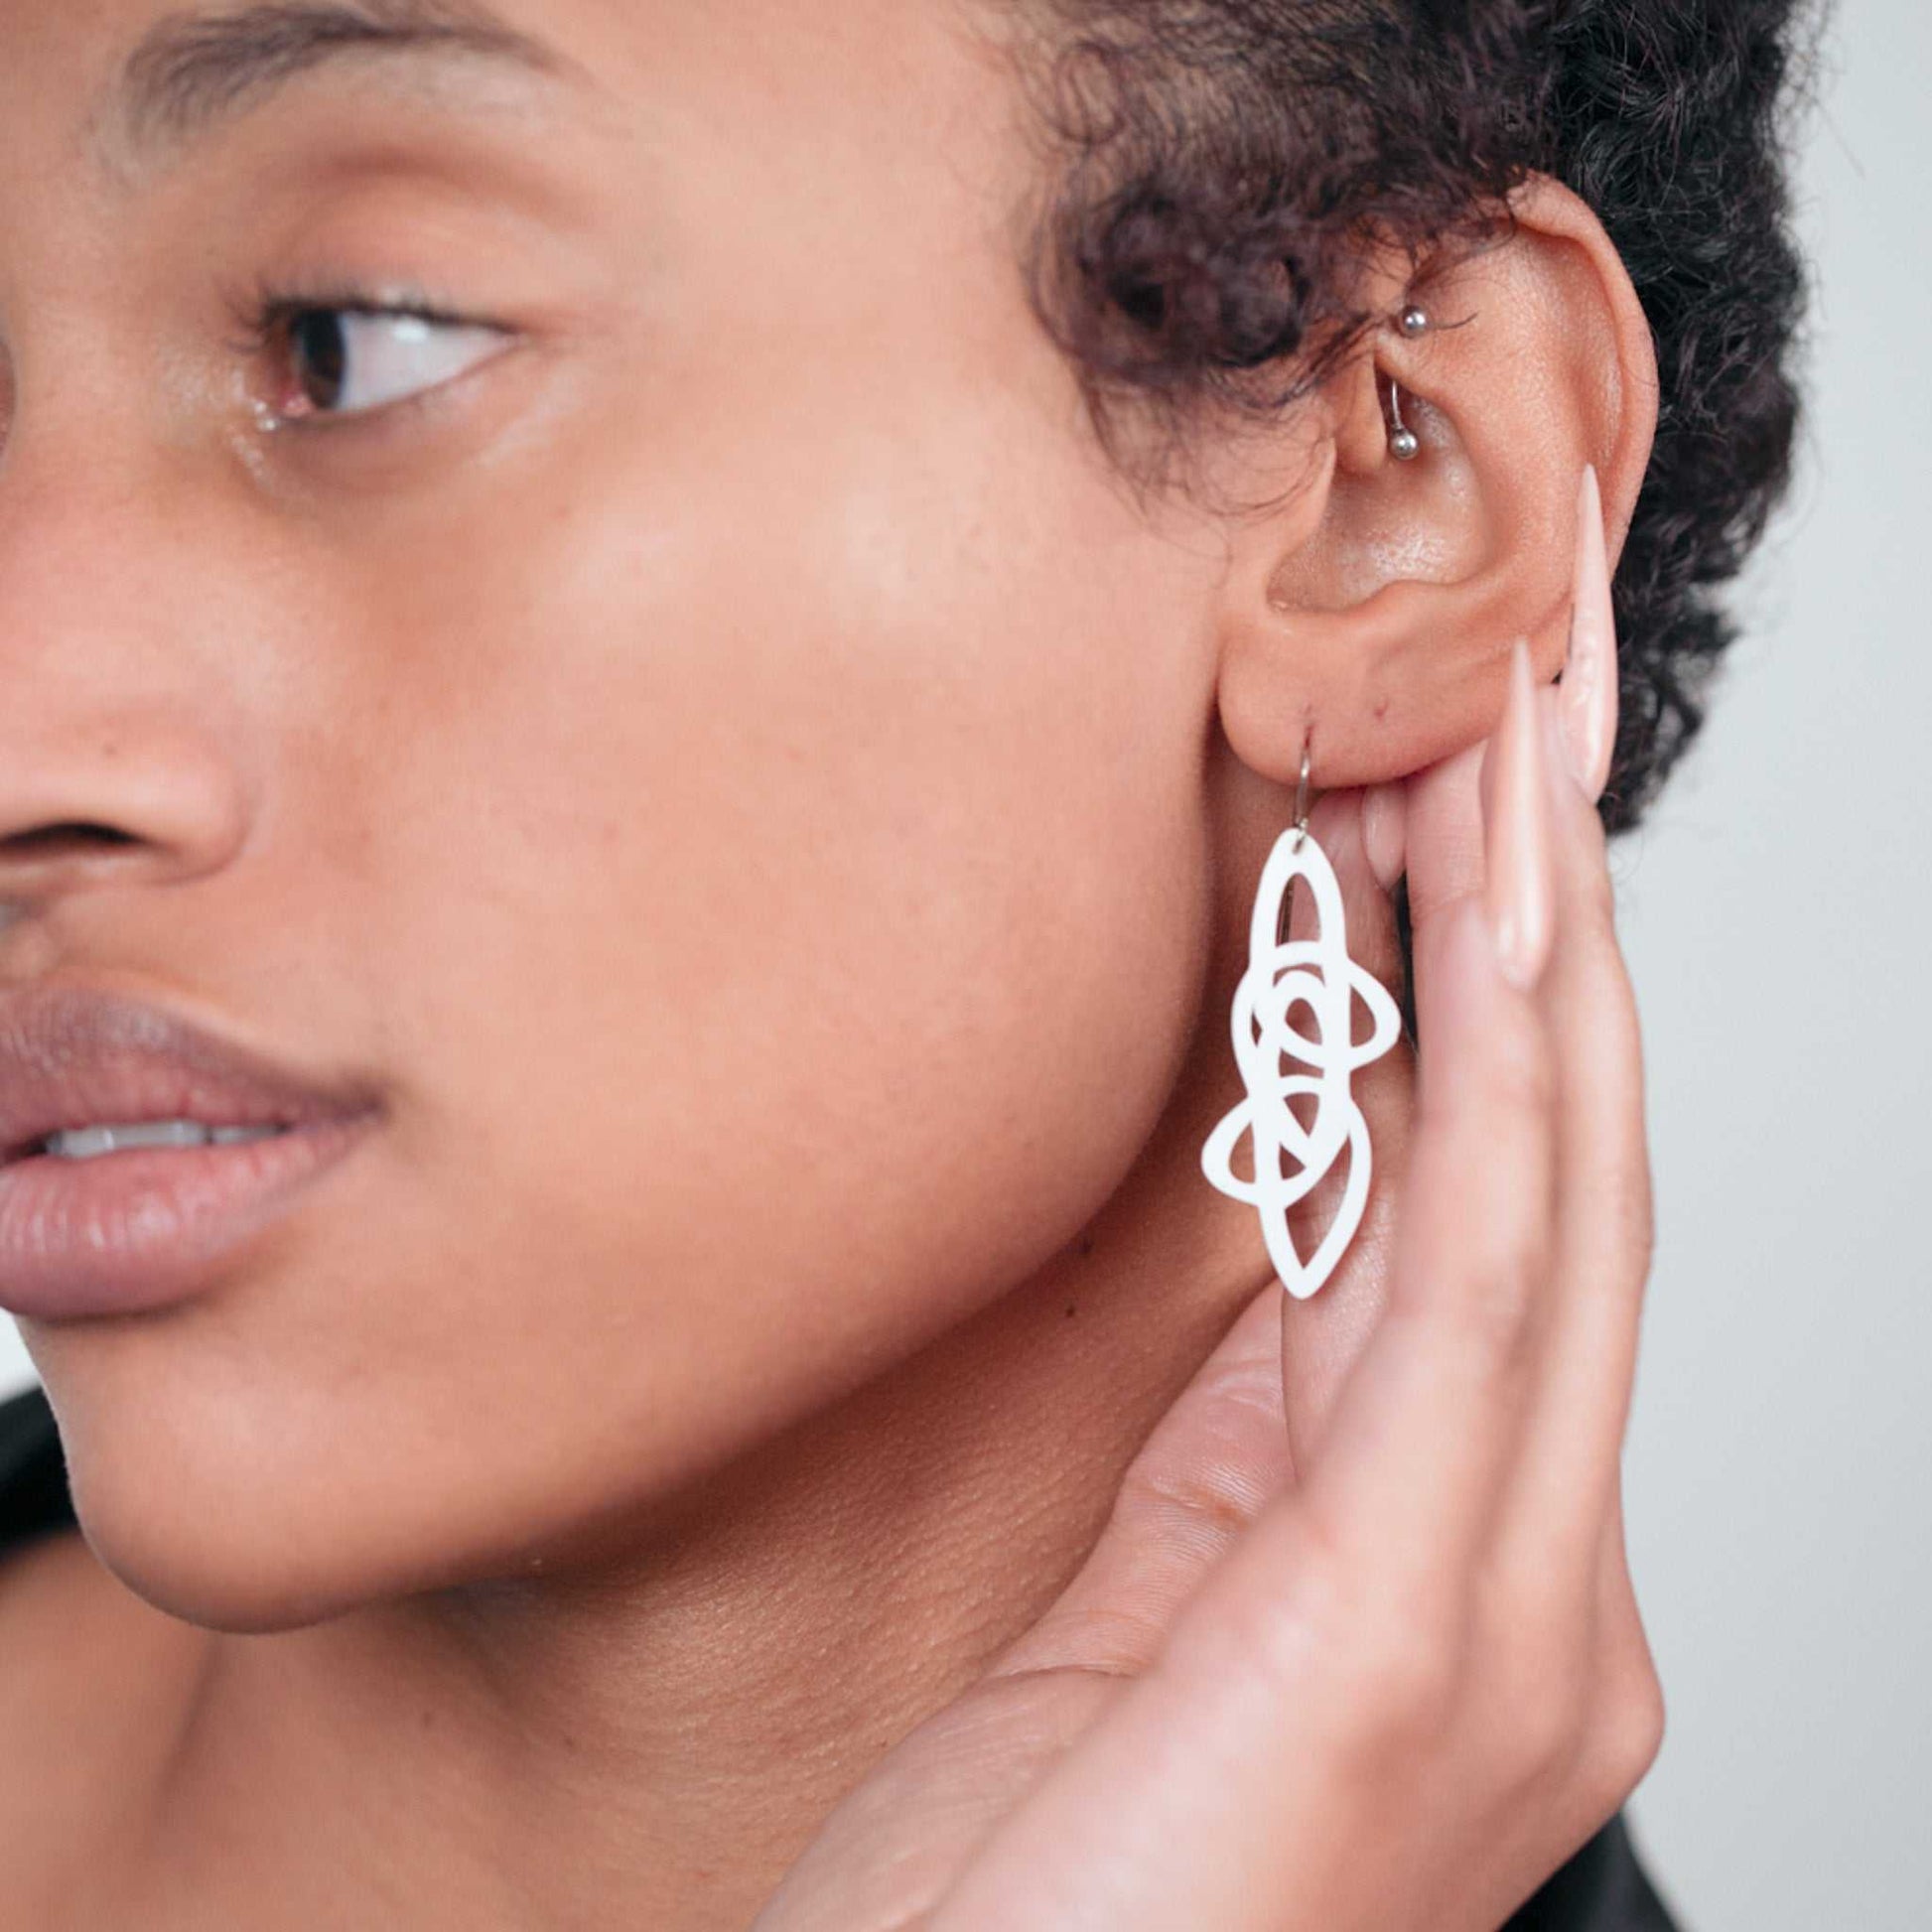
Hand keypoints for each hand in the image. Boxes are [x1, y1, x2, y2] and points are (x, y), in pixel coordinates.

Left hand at [756, 592, 1660, 1931]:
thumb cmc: (1023, 1892)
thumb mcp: (1145, 1605)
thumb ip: (1252, 1426)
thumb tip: (1286, 1209)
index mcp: (1448, 1561)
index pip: (1489, 1207)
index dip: (1487, 976)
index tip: (1444, 773)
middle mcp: (1529, 1579)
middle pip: (1557, 1161)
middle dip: (1544, 899)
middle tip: (1523, 665)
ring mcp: (1507, 1618)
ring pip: (1554, 1182)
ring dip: (1537, 930)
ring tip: (1514, 708)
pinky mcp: (1427, 1637)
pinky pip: (1487, 1287)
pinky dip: (1504, 1079)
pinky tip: (1498, 902)